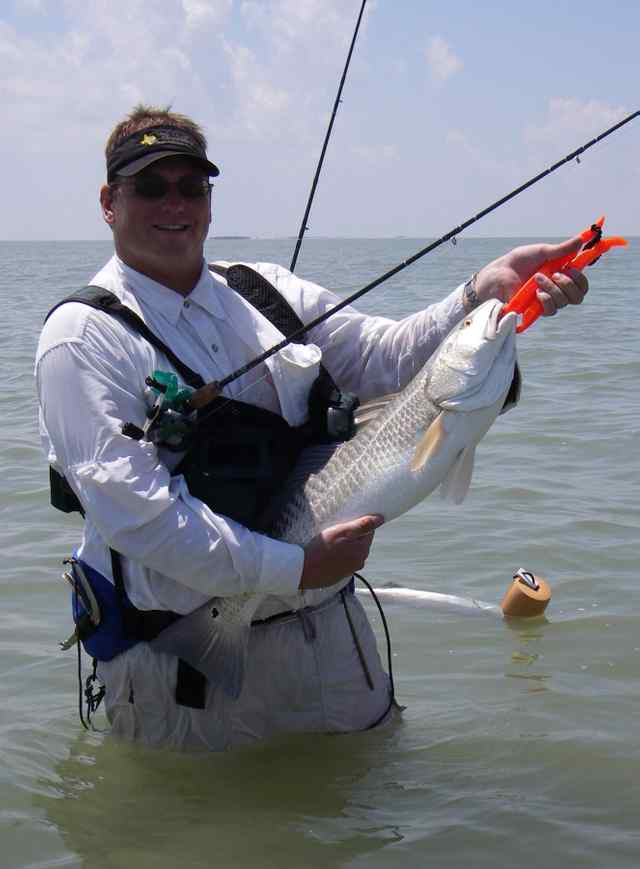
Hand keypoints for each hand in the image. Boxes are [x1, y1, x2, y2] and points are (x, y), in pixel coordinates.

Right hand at [299, 514, 383, 590]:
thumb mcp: (341, 532)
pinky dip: (337, 556)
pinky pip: (342, 561)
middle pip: (360, 542)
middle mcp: (359, 563)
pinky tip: (326, 554)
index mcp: (362, 551)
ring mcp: (349, 571)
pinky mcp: (339, 576)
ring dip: (343, 546)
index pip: (368, 532)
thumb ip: (362, 525)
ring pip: (351, 552)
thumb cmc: (321, 549)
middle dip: (350, 536)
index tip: (345, 523)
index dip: (357, 525)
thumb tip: (380, 519)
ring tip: (329, 543)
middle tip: (335, 532)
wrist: (302, 570)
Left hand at [474, 235, 588, 316]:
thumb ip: (562, 249)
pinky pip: (551, 310)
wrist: (500, 273)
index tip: (573, 267)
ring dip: (553, 288)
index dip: (581, 279)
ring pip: (564, 301)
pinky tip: (537, 292)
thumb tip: (581, 239)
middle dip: (569, 284)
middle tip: (556, 274)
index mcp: (561, 277)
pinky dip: (546, 299)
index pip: (581, 285)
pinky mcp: (536, 311)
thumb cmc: (519, 262)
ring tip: (537, 278)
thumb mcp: (542, 252)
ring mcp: (546, 301)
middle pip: (577, 297)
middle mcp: (556, 291)